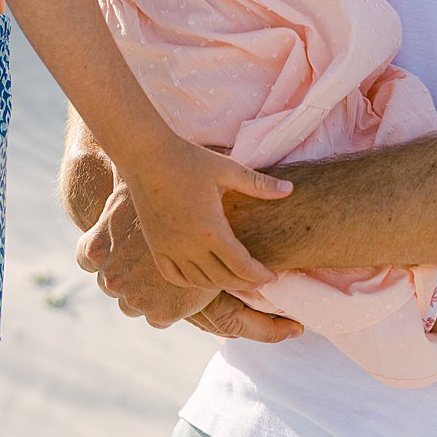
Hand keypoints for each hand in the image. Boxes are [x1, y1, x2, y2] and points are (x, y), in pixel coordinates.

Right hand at [76, 180, 302, 342]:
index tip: (273, 275)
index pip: (243, 267)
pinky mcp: (155, 245)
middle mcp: (189, 245)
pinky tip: (204, 276)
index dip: (261, 275)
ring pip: (201, 282)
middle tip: (259, 279)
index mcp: (211, 230)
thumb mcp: (226, 169)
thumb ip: (259, 184)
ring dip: (222, 283)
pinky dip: (192, 282)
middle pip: (224, 279)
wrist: (145, 154)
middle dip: (246, 283)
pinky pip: (175, 276)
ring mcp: (170, 247)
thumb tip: (290, 189)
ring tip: (236, 277)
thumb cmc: (188, 158)